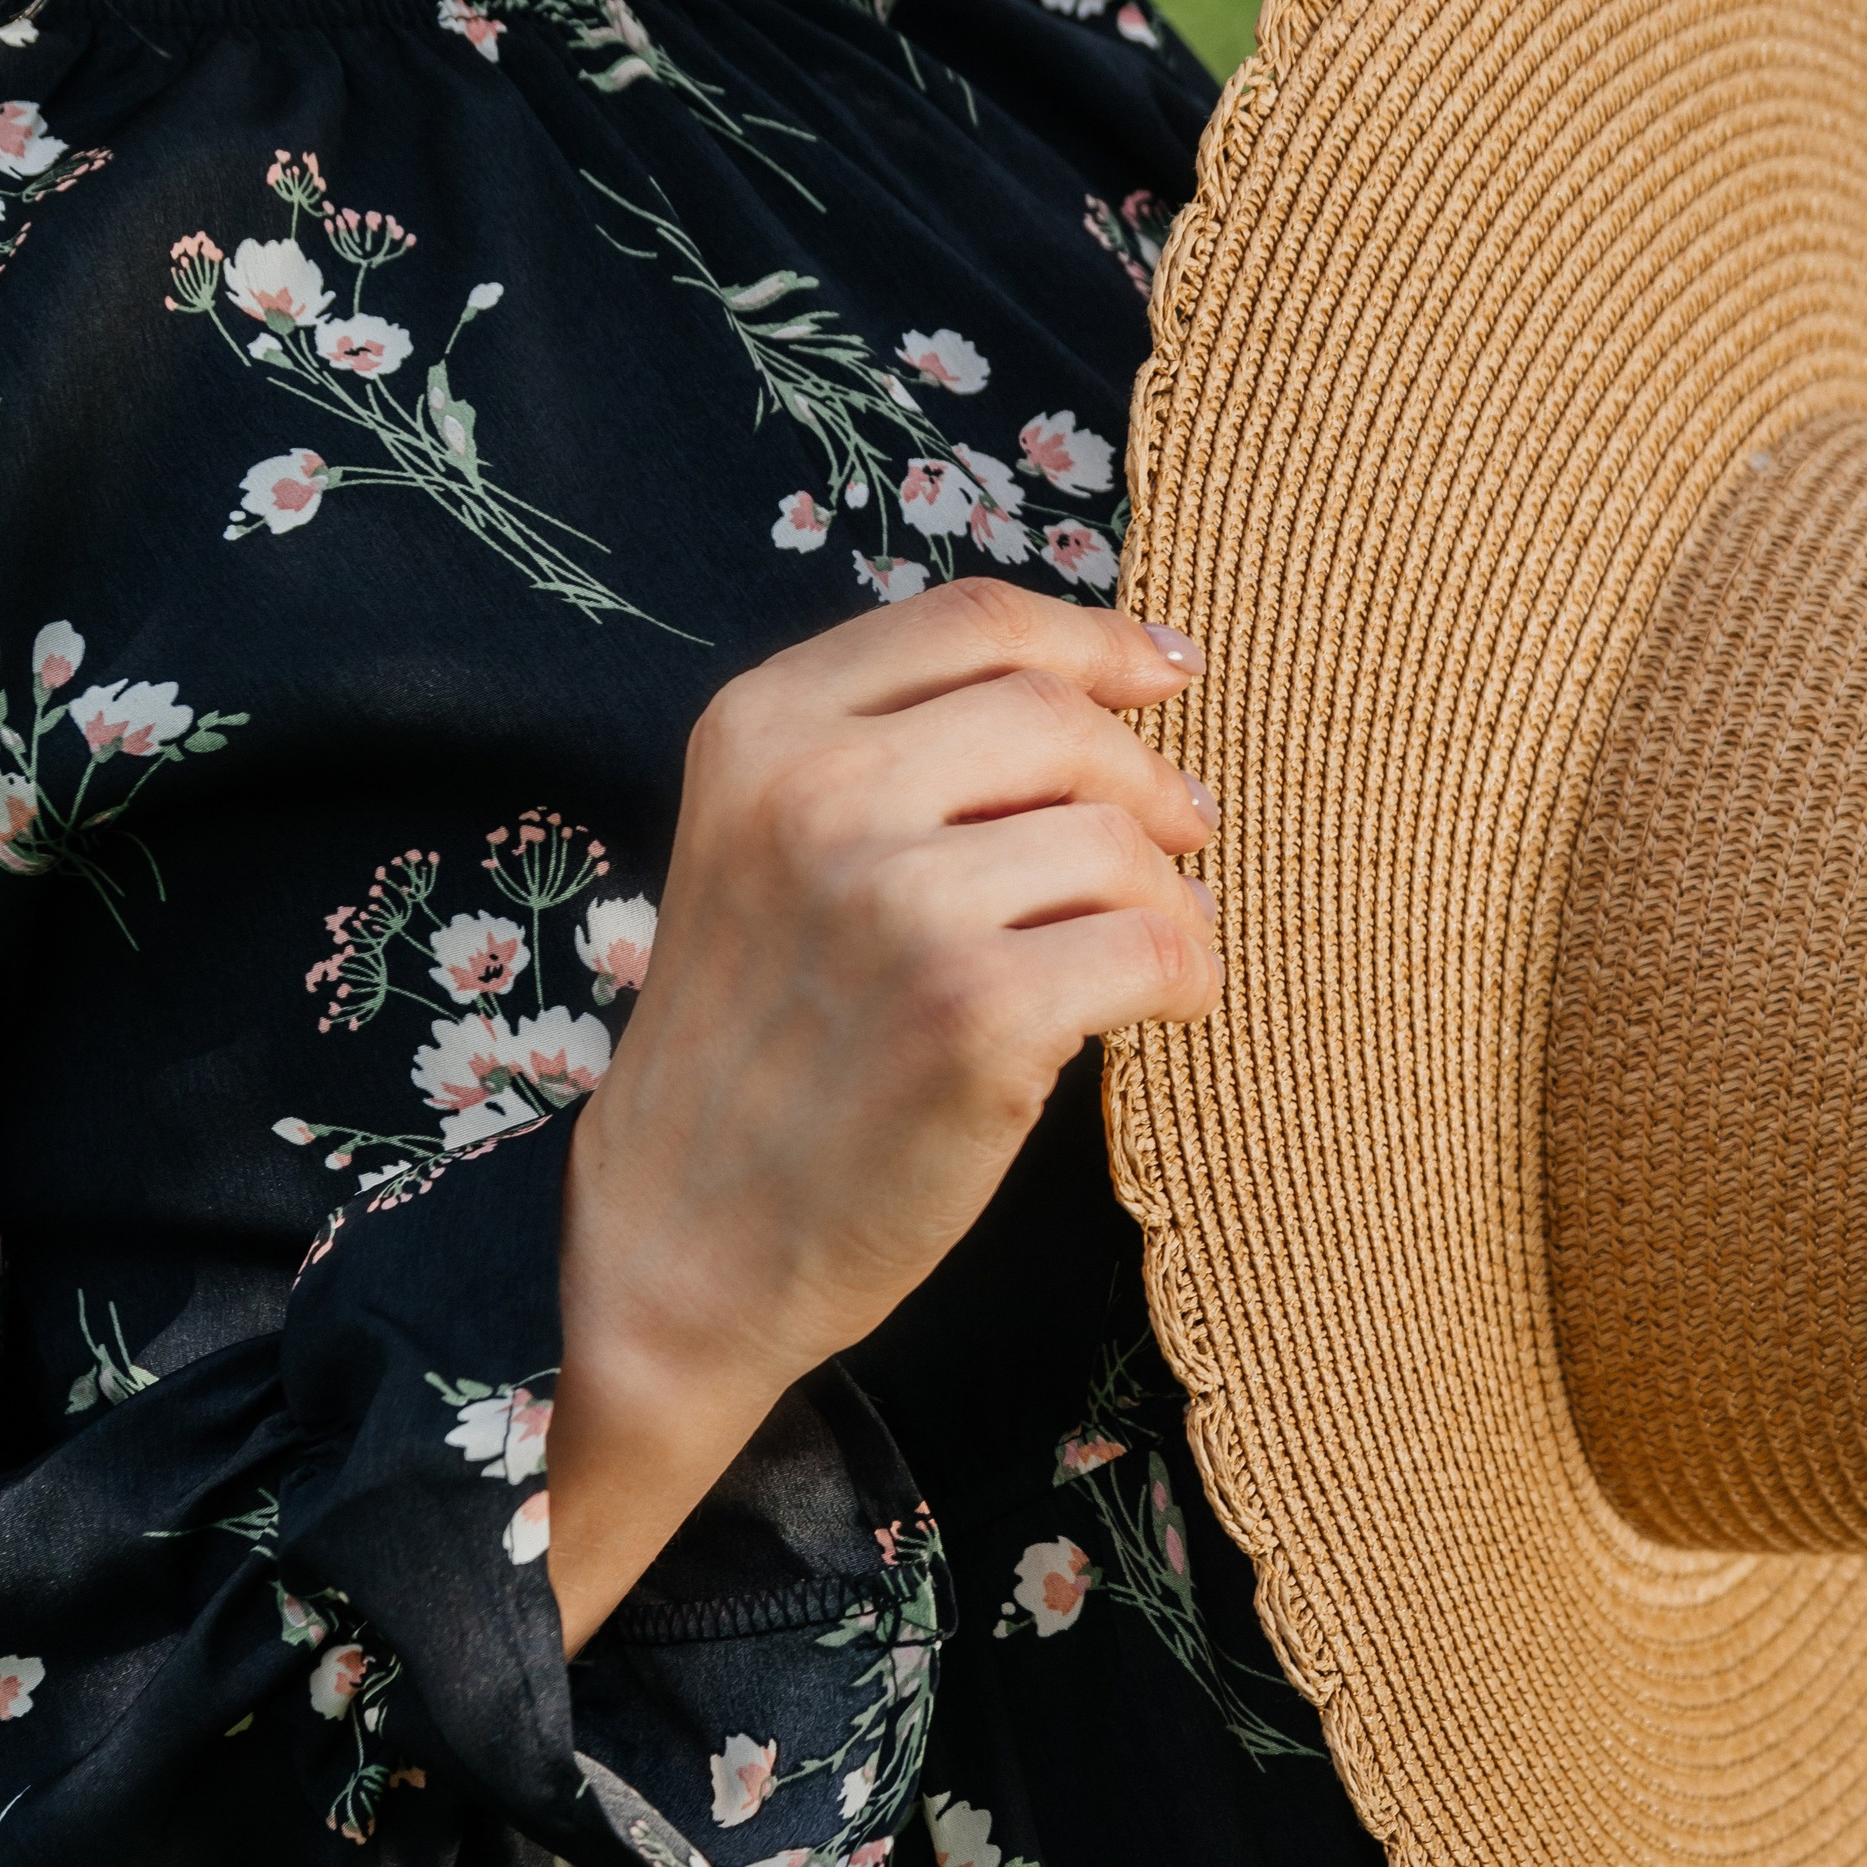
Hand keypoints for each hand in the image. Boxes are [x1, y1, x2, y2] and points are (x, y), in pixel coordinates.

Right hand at [546, 579, 1219, 1648]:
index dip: (1099, 640)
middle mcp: (815, 794)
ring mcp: (892, 902)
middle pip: (1061, 718)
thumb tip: (1119, 682)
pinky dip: (1188, 974)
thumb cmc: (757, 1049)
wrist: (679, 1245)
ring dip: (1172, 895)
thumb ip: (891, 752)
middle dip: (1147, 777)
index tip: (1168, 673)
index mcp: (758, 730)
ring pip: (1118, 839)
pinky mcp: (970, 1014)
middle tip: (1183, 837)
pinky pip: (1151, 946)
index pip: (975, 621)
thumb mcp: (764, 847)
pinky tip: (1166, 1008)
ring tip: (1156, 950)